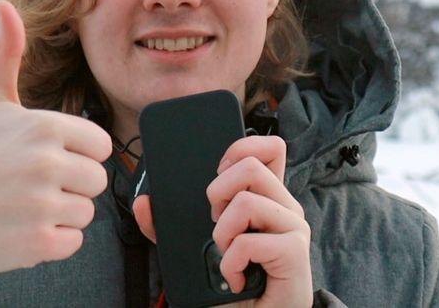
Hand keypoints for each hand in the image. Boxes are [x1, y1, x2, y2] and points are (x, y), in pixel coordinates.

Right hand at [0, 0, 112, 273]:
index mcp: (46, 126)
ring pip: (86, 213)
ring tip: (25, 204)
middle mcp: (46, 164)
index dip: (77, 153)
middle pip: (96, 180)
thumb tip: (5, 3)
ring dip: (61, 214)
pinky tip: (22, 227)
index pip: (100, 146)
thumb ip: (6, 53)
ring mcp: (41, 205)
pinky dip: (52, 241)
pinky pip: (72, 242)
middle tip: (32, 183)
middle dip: (71, 185)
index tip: (46, 156)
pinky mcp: (37, 243)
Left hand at [133, 136, 311, 307]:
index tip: (219, 172)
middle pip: (252, 165)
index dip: (242, 147)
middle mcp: (283, 208)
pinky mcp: (294, 251)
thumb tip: (144, 202)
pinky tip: (237, 278)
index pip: (269, 149)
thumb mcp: (192, 253)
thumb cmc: (230, 290)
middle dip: (218, 191)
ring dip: (222, 233)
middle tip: (218, 224)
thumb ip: (167, 228)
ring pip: (245, 200)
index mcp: (265, 199)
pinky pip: (247, 240)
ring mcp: (293, 227)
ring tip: (227, 256)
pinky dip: (231, 262)